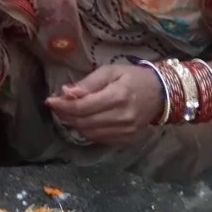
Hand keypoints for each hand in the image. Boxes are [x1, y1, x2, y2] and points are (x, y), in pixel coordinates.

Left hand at [44, 65, 163, 144]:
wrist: (161, 94)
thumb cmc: (133, 78)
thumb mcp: (111, 71)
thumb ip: (89, 83)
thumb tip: (66, 93)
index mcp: (117, 97)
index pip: (82, 107)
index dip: (62, 106)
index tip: (50, 100)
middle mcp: (121, 117)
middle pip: (83, 122)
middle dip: (65, 115)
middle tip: (56, 106)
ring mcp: (125, 132)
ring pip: (89, 133)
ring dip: (74, 124)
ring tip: (68, 113)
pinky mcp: (126, 140)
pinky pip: (99, 138)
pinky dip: (87, 130)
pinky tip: (84, 120)